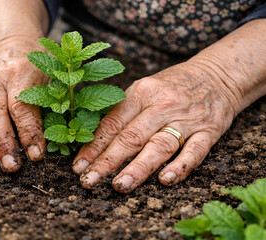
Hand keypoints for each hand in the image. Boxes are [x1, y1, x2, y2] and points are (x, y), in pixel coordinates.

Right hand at [0, 38, 47, 171]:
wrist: (11, 48)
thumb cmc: (37, 68)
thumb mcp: (53, 76)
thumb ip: (55, 102)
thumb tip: (62, 137)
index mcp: (20, 72)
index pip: (21, 106)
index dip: (28, 132)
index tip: (36, 156)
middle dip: (1, 143)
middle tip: (10, 166)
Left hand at [71, 60, 240, 192]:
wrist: (217, 74)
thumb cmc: (171, 86)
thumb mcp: (144, 89)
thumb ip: (123, 112)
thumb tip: (93, 141)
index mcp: (141, 92)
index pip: (112, 124)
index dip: (94, 146)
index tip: (79, 167)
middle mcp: (162, 104)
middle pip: (132, 136)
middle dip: (108, 161)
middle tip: (89, 181)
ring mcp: (187, 118)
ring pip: (160, 145)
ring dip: (138, 167)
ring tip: (120, 185)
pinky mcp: (210, 130)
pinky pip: (195, 151)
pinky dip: (181, 166)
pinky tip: (165, 180)